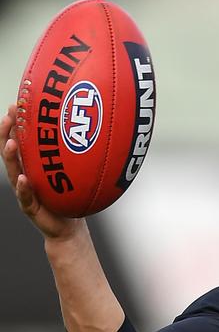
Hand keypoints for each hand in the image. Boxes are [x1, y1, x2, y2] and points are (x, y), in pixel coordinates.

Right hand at [1, 103, 85, 239]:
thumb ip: (77, 155)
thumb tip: (96, 127)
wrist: (69, 228)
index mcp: (32, 166)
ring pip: (14, 172)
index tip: (16, 103)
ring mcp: (25, 192)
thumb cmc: (70, 196)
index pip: (20, 141)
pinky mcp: (31, 208)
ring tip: (12, 143)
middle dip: (7, 133)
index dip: (15, 123)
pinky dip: (24, 188)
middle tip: (9, 116)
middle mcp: (25, 176)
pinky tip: (23, 178)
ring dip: (11, 157)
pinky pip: (26, 197)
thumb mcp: (74, 172)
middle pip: (11, 152)